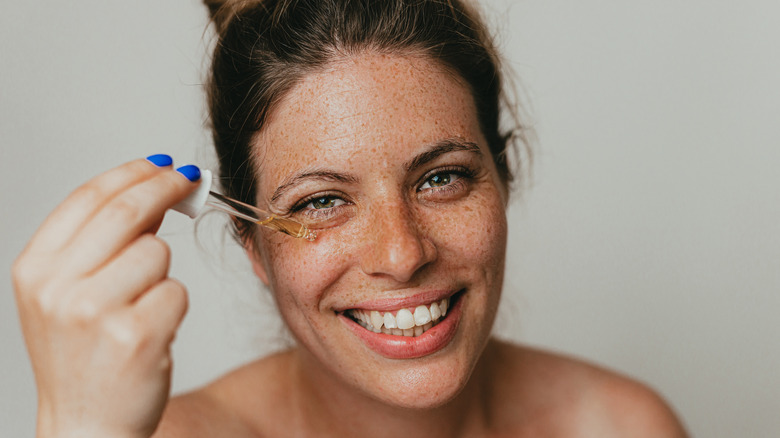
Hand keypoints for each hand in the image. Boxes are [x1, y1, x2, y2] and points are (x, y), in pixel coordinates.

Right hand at [12, 156, 199, 437]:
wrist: (86, 427)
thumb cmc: (83, 358)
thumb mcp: (66, 295)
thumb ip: (98, 243)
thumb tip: (150, 191)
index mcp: (35, 269)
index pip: (88, 198)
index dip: (132, 173)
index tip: (161, 164)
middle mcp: (58, 287)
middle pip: (127, 211)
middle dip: (166, 188)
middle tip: (190, 180)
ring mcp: (95, 312)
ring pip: (158, 253)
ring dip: (162, 273)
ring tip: (141, 307)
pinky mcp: (136, 335)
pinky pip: (177, 292)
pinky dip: (173, 306)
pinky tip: (152, 332)